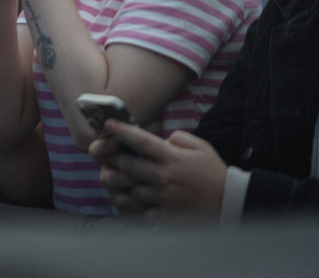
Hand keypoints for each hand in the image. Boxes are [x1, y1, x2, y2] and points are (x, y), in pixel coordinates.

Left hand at [91, 119, 225, 220]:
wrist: (232, 203)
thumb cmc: (214, 173)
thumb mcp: (202, 148)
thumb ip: (179, 138)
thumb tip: (162, 139)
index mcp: (172, 158)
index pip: (142, 141)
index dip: (123, 131)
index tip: (108, 124)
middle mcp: (165, 177)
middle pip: (129, 165)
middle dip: (114, 159)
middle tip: (109, 156)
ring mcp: (164, 197)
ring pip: (132, 188)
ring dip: (124, 183)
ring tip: (118, 179)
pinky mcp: (166, 215)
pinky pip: (142, 210)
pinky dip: (135, 206)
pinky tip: (133, 201)